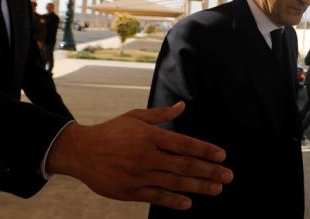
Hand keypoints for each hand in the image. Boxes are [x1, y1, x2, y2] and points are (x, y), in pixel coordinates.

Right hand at [47, 101, 232, 209]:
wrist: (81, 151)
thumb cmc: (111, 131)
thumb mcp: (135, 117)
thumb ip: (161, 115)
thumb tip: (183, 106)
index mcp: (150, 136)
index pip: (184, 144)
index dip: (205, 150)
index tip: (222, 156)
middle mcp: (147, 156)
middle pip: (185, 165)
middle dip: (210, 171)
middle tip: (228, 176)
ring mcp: (139, 175)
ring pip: (175, 182)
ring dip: (198, 186)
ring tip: (217, 188)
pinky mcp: (130, 191)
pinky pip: (156, 197)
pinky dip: (173, 201)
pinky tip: (188, 203)